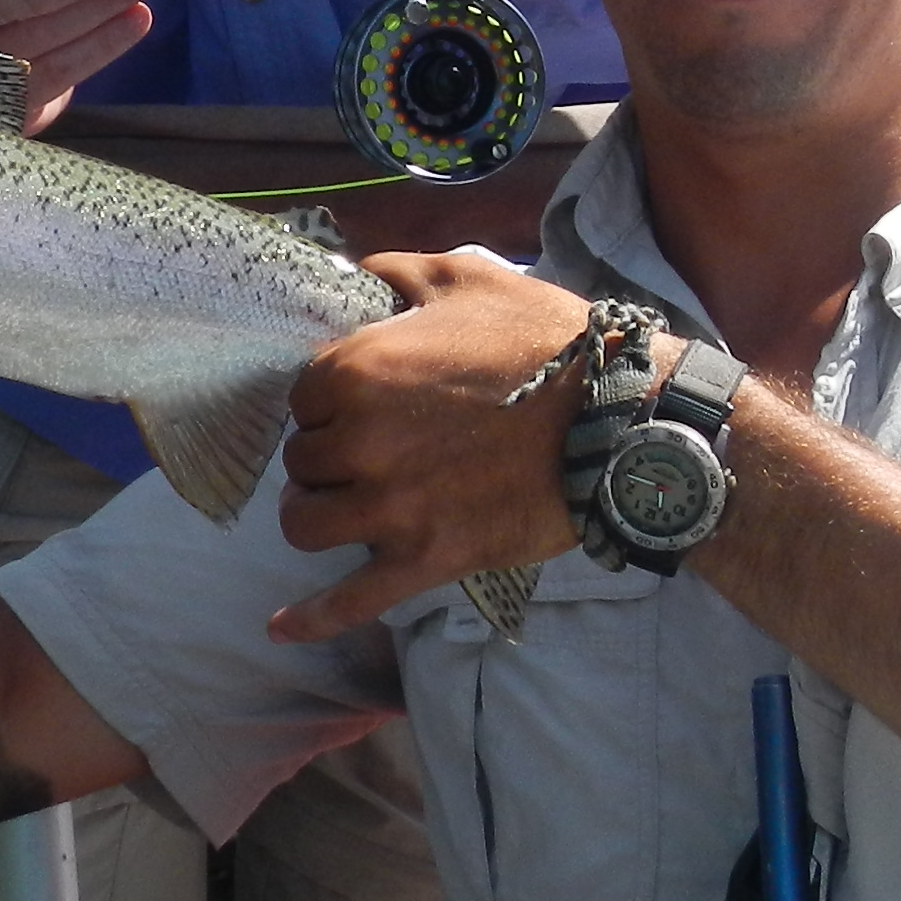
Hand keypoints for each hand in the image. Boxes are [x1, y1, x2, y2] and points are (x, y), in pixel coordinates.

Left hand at [267, 249, 589, 640]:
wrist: (620, 421)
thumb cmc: (547, 343)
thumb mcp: (468, 279)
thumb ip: (397, 271)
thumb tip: (354, 272)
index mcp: (357, 371)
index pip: (301, 397)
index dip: (330, 400)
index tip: (363, 403)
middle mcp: (359, 442)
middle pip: (302, 462)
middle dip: (329, 455)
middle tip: (371, 449)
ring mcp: (390, 508)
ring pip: (307, 525)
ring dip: (320, 513)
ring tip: (344, 505)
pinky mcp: (425, 559)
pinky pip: (350, 601)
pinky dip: (309, 619)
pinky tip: (280, 629)